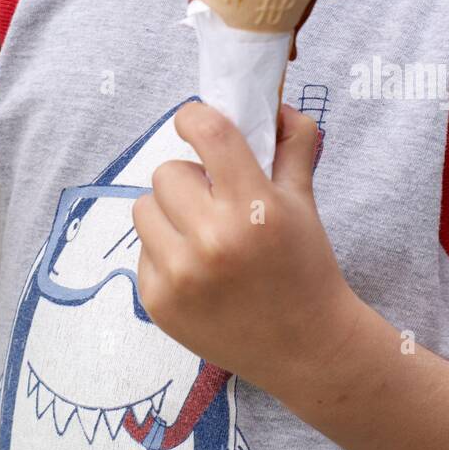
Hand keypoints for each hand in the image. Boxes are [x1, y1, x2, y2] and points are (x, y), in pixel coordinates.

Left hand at [132, 101, 361, 400]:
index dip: (194, 117)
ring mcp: (181, 276)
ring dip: (169, 213)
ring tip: (201, 233)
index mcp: (255, 207)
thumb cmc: (305, 266)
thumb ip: (292, 142)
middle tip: (214, 200)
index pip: (208, 133)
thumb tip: (272, 100)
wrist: (306, 349)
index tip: (194, 121)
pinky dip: (163, 252)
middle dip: (190, 179)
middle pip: (168, 172)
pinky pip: (142, 249)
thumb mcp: (304, 199)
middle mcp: (213, 240)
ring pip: (144, 207)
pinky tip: (197, 270)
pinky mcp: (158, 303)